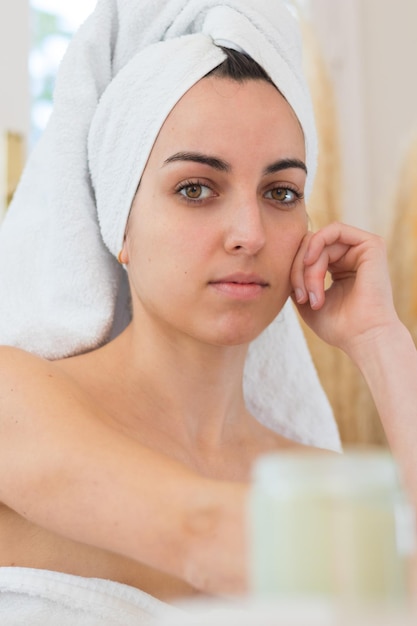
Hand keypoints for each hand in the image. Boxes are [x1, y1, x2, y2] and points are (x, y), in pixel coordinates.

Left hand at [290, 222, 398, 354]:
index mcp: (339, 269)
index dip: (294, 271)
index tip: (297, 298)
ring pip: (318, 241)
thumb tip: (281, 261)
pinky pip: (335, 229)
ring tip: (312, 294)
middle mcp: (351, 257)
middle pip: (310, 246)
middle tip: (301, 296)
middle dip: (298, 270)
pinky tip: (310, 261)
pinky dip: (317, 243)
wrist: (364, 338)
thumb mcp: (307, 300)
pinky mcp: (371, 245)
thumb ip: (296, 278)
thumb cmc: (339, 327)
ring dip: (308, 268)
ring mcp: (362, 250)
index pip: (307, 255)